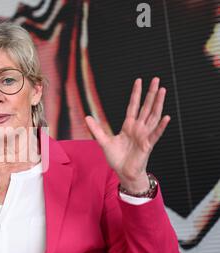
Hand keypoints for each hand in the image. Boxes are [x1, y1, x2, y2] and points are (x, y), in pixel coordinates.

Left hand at [85, 77, 169, 192]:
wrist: (123, 172)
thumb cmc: (116, 158)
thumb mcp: (103, 142)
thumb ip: (96, 130)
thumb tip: (87, 117)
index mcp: (128, 126)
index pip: (133, 105)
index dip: (136, 94)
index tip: (139, 81)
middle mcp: (138, 128)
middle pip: (146, 107)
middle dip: (151, 93)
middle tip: (156, 79)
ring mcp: (144, 135)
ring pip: (153, 116)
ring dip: (158, 103)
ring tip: (163, 90)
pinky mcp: (147, 145)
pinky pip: (155, 134)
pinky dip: (160, 126)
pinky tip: (166, 117)